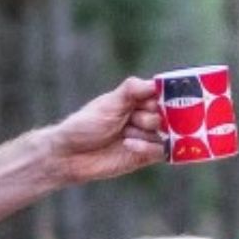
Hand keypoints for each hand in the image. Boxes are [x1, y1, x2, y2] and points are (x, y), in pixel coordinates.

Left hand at [45, 77, 164, 183]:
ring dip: (146, 132)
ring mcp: (147, 136)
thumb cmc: (86, 124)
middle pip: (168, 114)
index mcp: (138, 100)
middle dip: (151, 117)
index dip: (164, 97)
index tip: (158, 99)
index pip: (163, 94)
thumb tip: (156, 83)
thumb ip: (132, 90)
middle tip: (132, 120)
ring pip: (167, 133)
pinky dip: (147, 147)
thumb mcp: (109, 103)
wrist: (71, 154)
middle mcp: (146, 116)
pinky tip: (127, 144)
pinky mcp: (146, 156)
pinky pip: (161, 151)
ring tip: (124, 135)